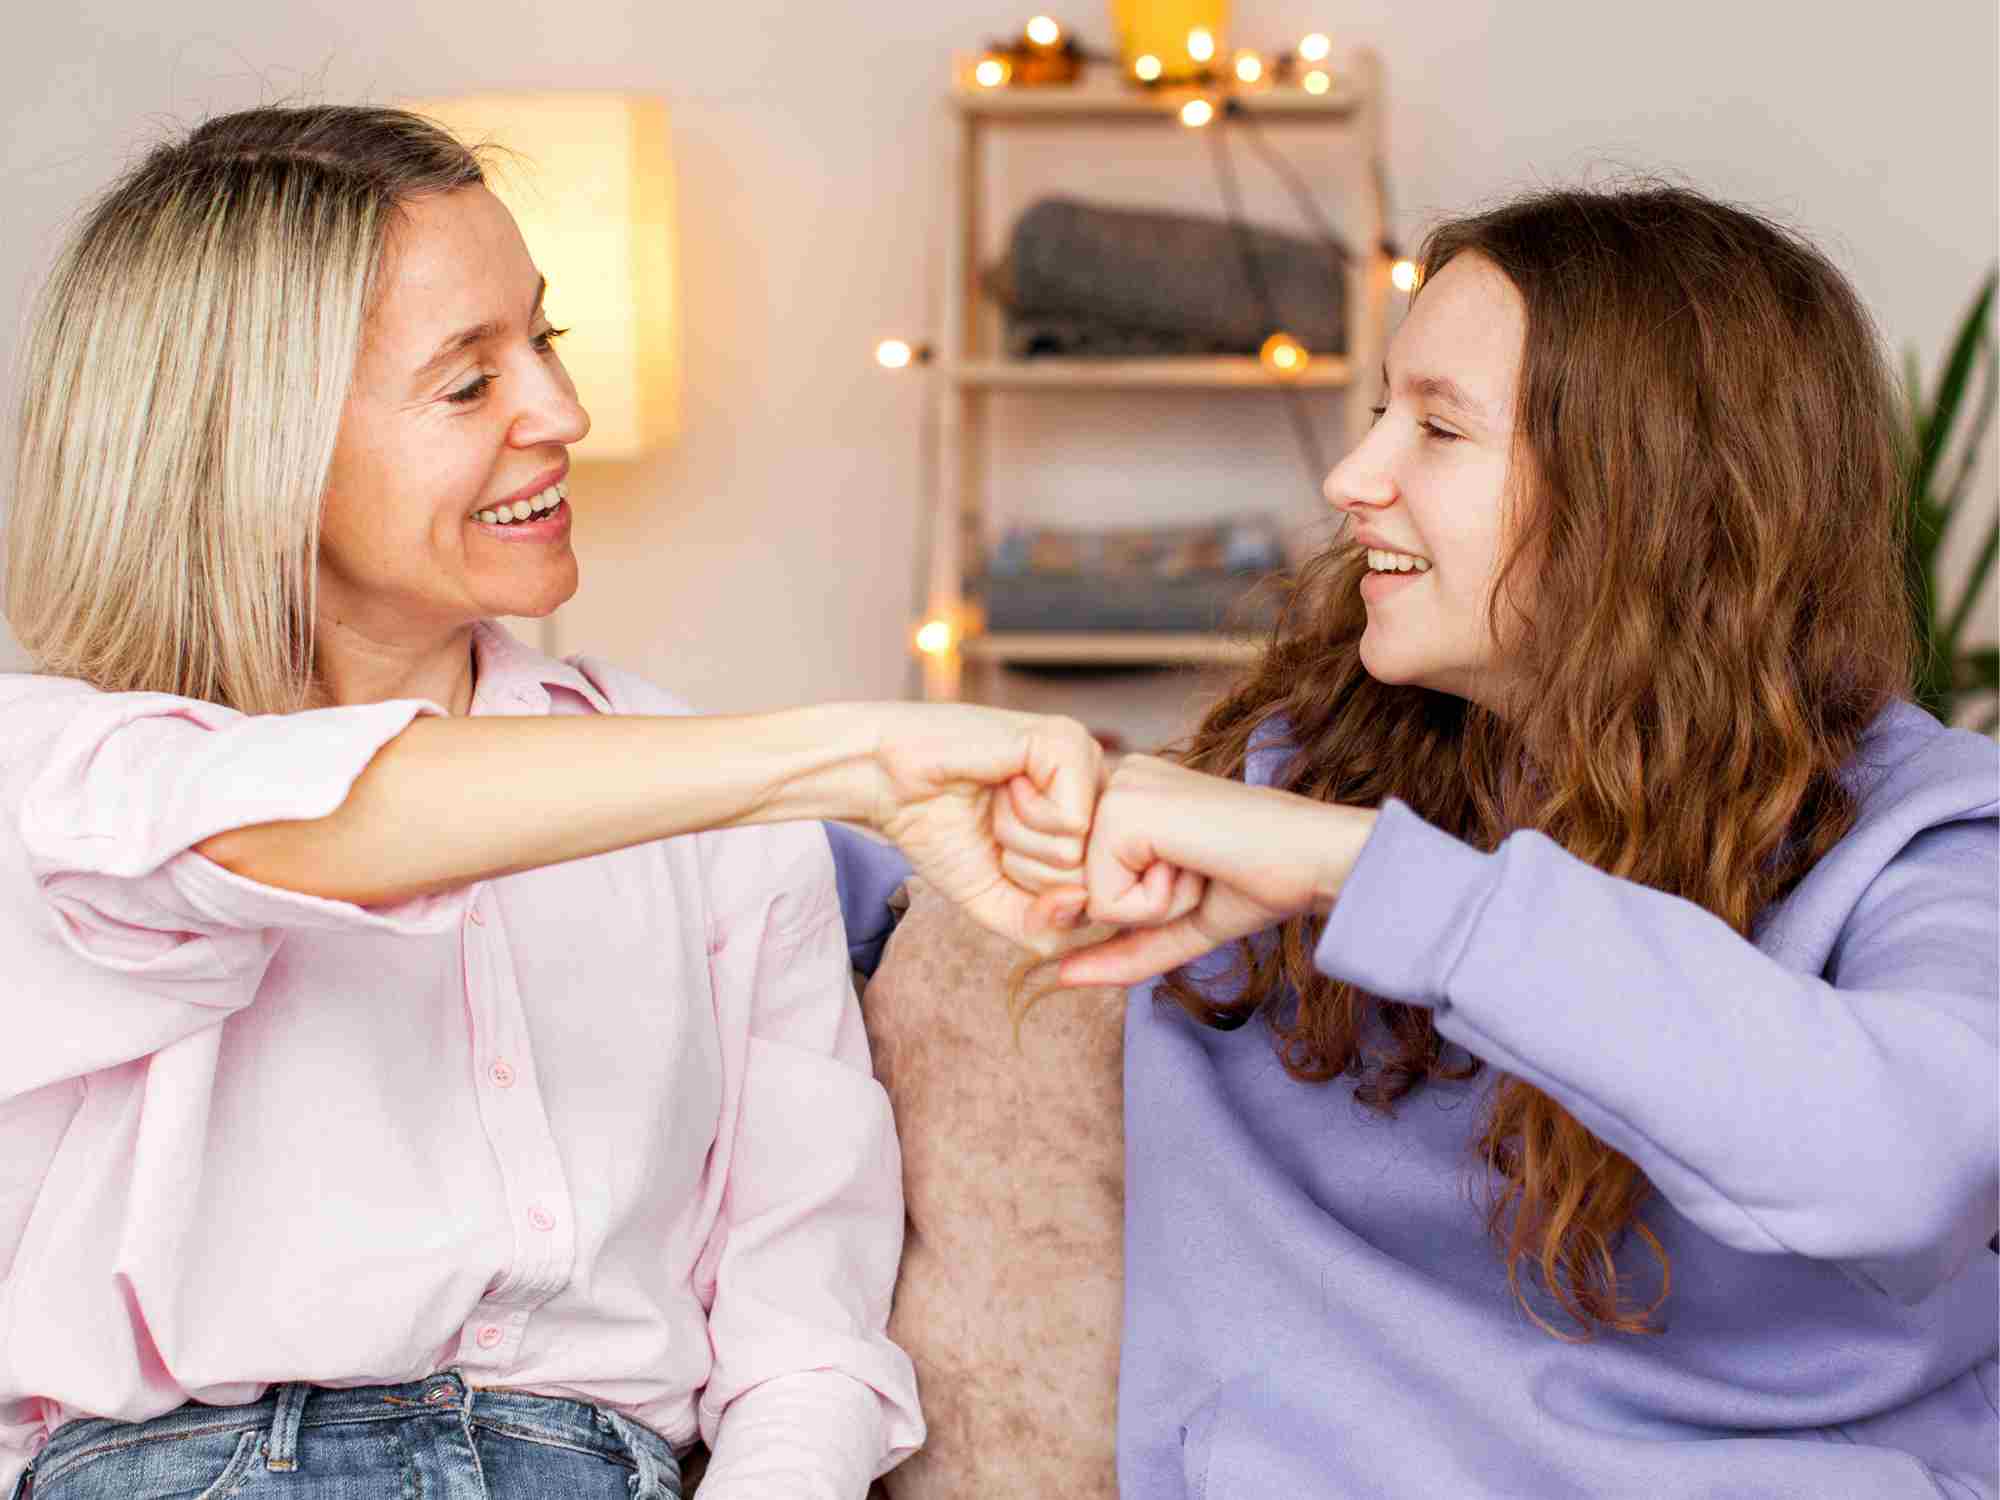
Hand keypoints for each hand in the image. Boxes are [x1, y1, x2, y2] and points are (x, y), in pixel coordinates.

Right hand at [867, 704, 1103, 953]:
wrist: (886, 782)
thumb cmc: (940, 830)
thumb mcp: (998, 900)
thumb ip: (1045, 926)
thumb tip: (1081, 902)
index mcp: (1088, 818)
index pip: (1092, 895)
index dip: (1035, 890)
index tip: (1001, 850)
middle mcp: (1096, 787)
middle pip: (1089, 877)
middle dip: (1028, 865)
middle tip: (995, 822)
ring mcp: (1086, 761)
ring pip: (1080, 850)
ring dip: (1020, 838)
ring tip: (996, 801)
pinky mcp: (1066, 741)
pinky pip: (1073, 820)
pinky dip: (1024, 816)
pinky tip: (1003, 783)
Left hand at [1055, 754, 1378, 987]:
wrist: (1314, 858)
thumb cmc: (1257, 879)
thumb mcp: (1176, 922)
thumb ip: (1120, 949)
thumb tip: (1059, 975)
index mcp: (1121, 793)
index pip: (1080, 886)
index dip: (1136, 907)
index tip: (1193, 870)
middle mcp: (1110, 780)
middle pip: (1078, 895)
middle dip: (1142, 908)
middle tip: (1198, 870)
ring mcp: (1113, 790)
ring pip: (1088, 899)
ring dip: (1153, 906)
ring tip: (1198, 866)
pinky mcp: (1121, 812)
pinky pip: (1105, 902)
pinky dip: (1156, 904)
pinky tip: (1196, 864)